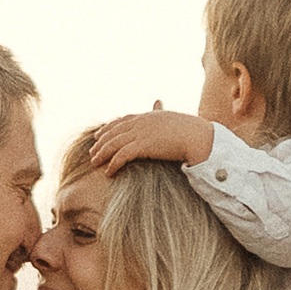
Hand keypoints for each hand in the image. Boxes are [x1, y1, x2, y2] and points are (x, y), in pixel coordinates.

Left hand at [84, 105, 211, 171]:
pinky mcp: (142, 146)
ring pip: (114, 143)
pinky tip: (108, 173)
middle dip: (101, 141)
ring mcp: (141, 133)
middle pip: (114, 131)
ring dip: (102, 154)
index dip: (109, 127)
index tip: (99, 133)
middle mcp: (142, 122)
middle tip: (92, 151)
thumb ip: (166, 124)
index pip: (123, 120)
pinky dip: (113, 164)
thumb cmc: (193, 133)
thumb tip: (166, 128)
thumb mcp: (176, 124)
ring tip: (94, 163)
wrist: (198, 137)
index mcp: (149, 116)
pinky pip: (121, 156)